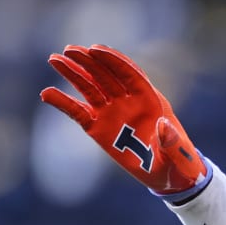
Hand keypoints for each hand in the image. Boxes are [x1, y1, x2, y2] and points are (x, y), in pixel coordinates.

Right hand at [41, 45, 208, 195]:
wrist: (169, 176)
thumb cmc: (179, 162)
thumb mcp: (178, 154)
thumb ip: (171, 140)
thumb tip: (162, 126)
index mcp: (149, 99)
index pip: (128, 73)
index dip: (112, 60)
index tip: (95, 49)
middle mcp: (128, 101)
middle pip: (105, 75)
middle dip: (89, 62)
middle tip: (69, 51)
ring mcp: (112, 113)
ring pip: (89, 88)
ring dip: (72, 73)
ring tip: (54, 59)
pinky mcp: (98, 128)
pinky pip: (78, 112)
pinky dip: (63, 103)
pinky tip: (46, 94)